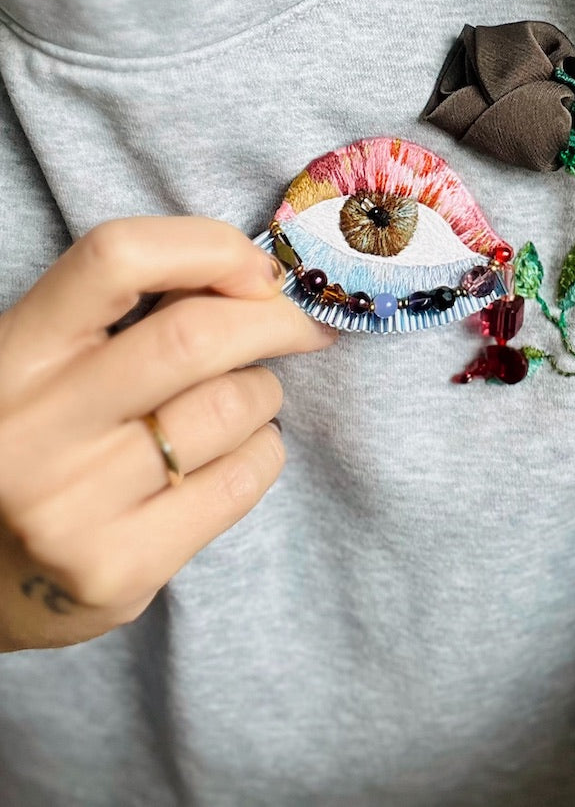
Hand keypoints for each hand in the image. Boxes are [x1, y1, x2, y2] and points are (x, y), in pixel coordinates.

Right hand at [0, 215, 333, 651]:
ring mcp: (72, 508)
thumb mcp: (47, 361)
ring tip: (241, 400)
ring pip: (231, 408)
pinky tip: (235, 452)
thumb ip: (126, 314)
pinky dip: (261, 450)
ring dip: (262, 391)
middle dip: (273, 319)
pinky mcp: (117, 573)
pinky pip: (241, 481)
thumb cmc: (34, 440)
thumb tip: (252, 274)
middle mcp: (33, 428)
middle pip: (194, 337)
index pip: (118, 258)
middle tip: (300, 325)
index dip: (209, 247)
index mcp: (11, 355)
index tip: (256, 268)